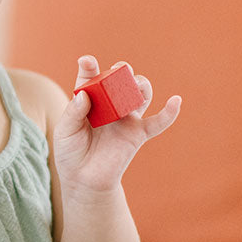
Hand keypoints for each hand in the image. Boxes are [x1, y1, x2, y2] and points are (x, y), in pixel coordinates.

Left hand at [53, 55, 180, 194]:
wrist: (84, 180)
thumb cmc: (71, 153)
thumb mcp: (65, 131)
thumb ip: (73, 113)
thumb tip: (84, 95)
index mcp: (90, 100)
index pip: (91, 78)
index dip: (90, 67)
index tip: (87, 61)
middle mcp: (110, 104)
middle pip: (120, 80)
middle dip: (121, 71)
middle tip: (118, 70)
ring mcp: (126, 118)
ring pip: (140, 94)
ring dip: (140, 85)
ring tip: (134, 85)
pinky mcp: (138, 134)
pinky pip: (158, 122)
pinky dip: (170, 112)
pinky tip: (176, 101)